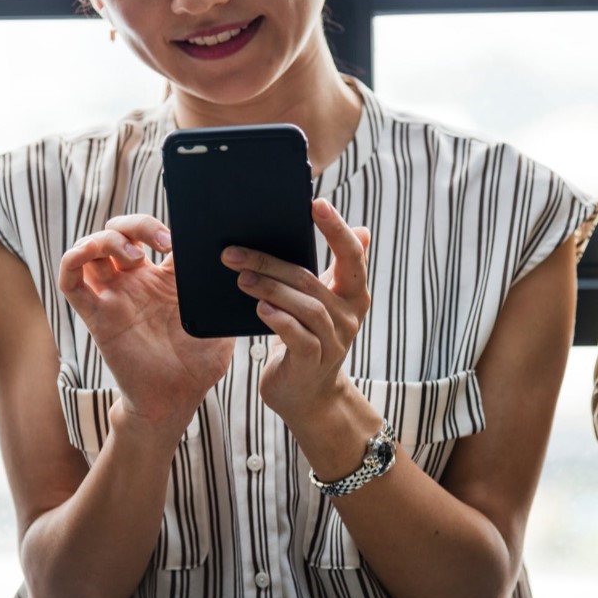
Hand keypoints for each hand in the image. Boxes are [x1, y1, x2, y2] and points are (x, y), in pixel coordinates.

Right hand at [58, 214, 233, 430]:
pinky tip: (88, 254)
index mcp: (164, 279)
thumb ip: (222, 294)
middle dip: (135, 225)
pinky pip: (71, 281)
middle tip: (162, 242)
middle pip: (118, 233)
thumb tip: (237, 266)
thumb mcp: (219, 321)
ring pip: (91, 249)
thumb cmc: (199, 363)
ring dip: (106, 239)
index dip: (160, 226)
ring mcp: (113, 297)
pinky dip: (73, 259)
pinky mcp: (96, 316)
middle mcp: (135, 283)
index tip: (180, 238)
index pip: (152, 235)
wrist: (176, 399)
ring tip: (134, 256)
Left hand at [221, 199, 371, 424]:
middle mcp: (348, 316)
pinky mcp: (312, 362)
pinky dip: (278, 319)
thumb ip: (336, 268)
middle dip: (270, 262)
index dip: (336, 229)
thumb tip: (363, 229)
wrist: (307, 394)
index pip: (351, 255)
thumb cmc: (309, 337)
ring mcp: (333, 341)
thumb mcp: (325, 301)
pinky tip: (259, 308)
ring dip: (268, 288)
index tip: (315, 203)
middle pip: (311, 280)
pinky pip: (297, 336)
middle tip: (235, 251)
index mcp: (353, 294)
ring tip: (239, 277)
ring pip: (304, 306)